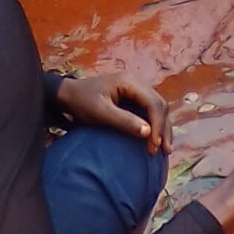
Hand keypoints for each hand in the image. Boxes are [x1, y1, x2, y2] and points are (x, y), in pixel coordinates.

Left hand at [55, 73, 171, 154]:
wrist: (69, 96)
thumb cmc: (82, 102)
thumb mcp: (100, 112)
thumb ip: (123, 121)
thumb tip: (148, 133)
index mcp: (130, 82)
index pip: (153, 103)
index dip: (158, 125)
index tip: (154, 145)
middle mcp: (138, 85)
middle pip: (160, 106)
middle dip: (164, 129)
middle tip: (164, 151)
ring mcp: (137, 92)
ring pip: (159, 110)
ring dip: (163, 129)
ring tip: (164, 150)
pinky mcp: (134, 101)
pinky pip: (151, 113)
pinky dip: (156, 127)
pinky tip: (156, 141)